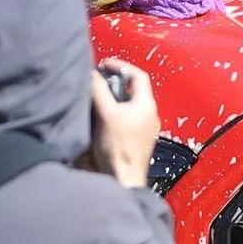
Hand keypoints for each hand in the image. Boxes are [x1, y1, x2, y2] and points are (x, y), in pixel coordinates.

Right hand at [91, 59, 159, 188]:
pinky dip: (116, 113)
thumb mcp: (106, 114)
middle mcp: (150, 115)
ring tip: (98, 99)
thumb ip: (100, 91)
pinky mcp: (138, 140)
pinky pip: (128, 119)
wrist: (124, 179)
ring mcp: (145, 128)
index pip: (138, 76)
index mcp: (146, 105)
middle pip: (134, 90)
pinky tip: (102, 119)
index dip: (121, 66)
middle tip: (99, 82)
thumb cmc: (118, 148)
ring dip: (115, 99)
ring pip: (130, 105)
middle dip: (116, 84)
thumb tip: (93, 74)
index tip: (105, 65)